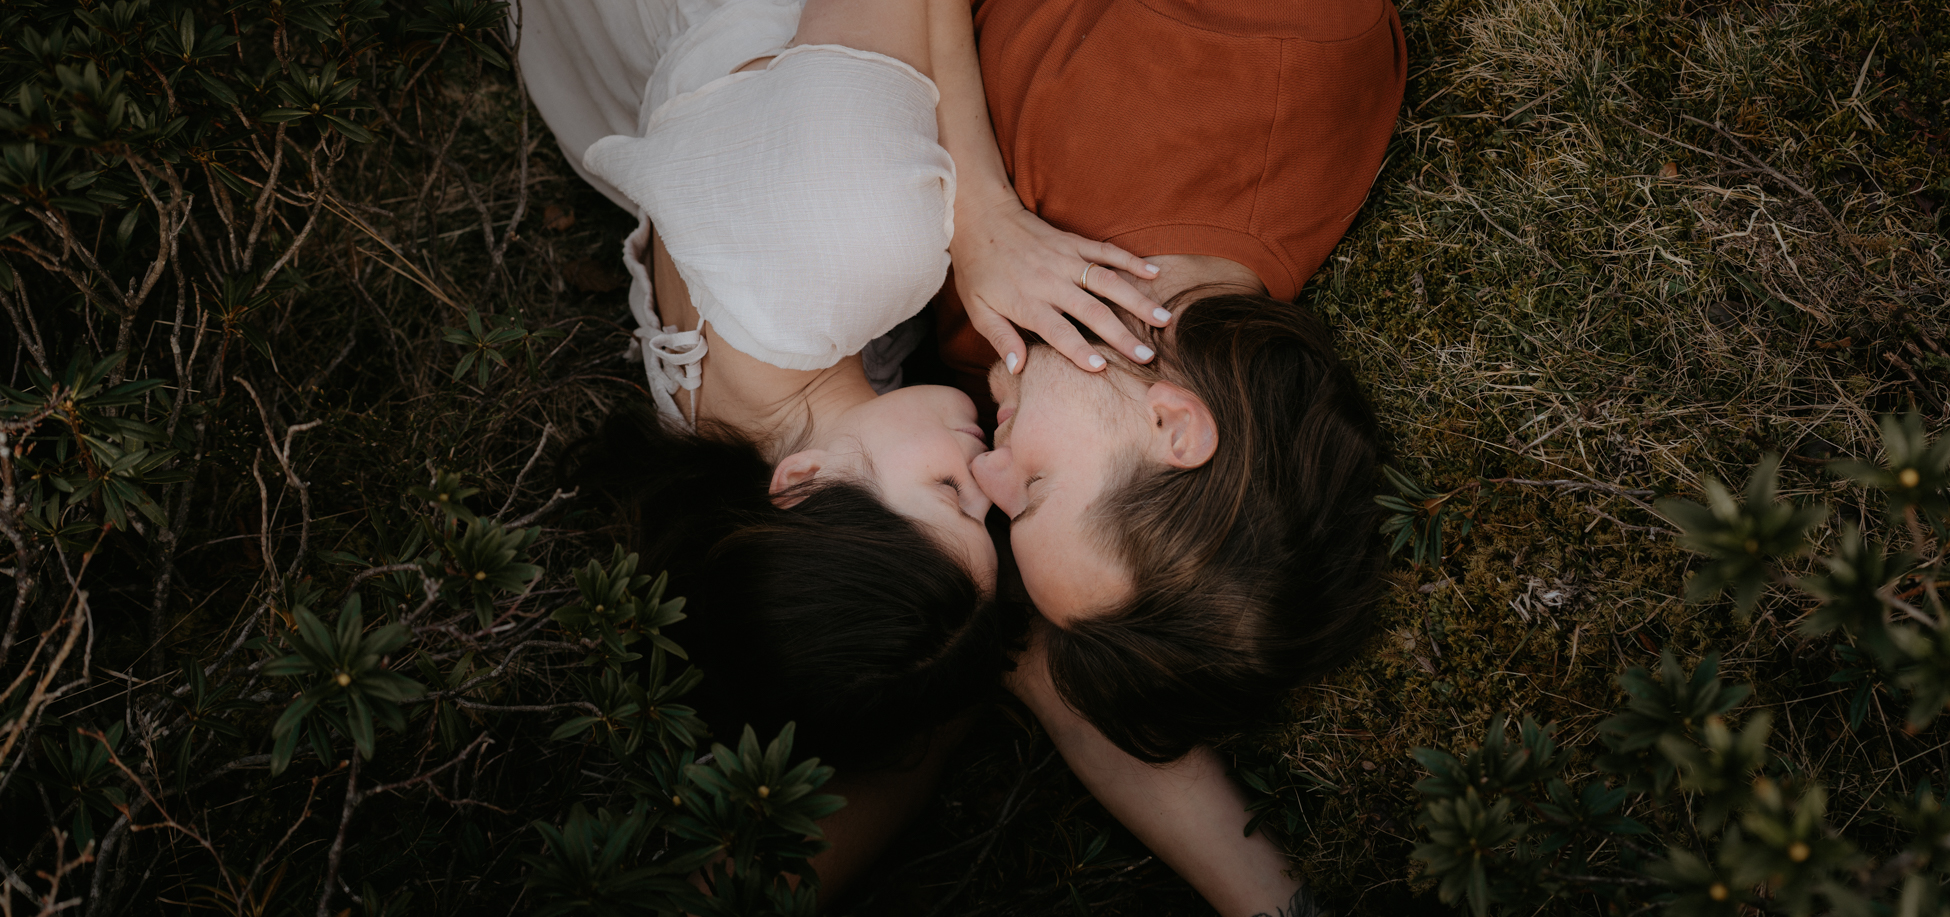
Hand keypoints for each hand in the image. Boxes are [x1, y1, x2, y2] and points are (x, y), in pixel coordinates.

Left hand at [950, 195, 1168, 372]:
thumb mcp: (978, 309)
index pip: (1058, 332)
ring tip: (1162, 319)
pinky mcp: (1073, 242)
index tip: (1102, 368)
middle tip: (1147, 356)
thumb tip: (1018, 369)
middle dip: (1122, 335)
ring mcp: (1066, 259)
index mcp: (1028, 303)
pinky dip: (1131, 262)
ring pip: (1108, 282)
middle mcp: (1051, 282)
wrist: (981, 218)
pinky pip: (1106, 251)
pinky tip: (1154, 274)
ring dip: (1137, 301)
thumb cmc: (978, 269)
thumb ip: (1001, 338)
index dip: (1079, 351)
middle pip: (1092, 312)